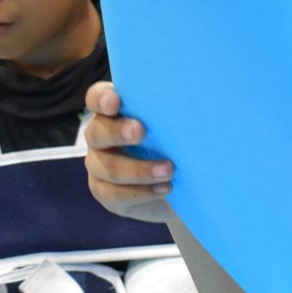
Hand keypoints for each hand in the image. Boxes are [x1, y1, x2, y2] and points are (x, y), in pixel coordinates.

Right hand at [83, 81, 176, 223]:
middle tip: (141, 131)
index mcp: (113, 112)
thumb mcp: (175, 125)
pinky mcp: (105, 193)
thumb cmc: (175, 142)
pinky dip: (142, 192)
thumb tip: (195, 101)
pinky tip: (164, 188)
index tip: (115, 102)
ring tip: (169, 170)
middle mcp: (99, 136)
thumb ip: (172, 112)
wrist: (177, 184)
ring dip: (139, 170)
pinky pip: (114, 194)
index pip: (96, 98)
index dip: (101, 99)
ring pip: (108, 168)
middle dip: (118, 132)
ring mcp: (98, 165)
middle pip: (97, 132)